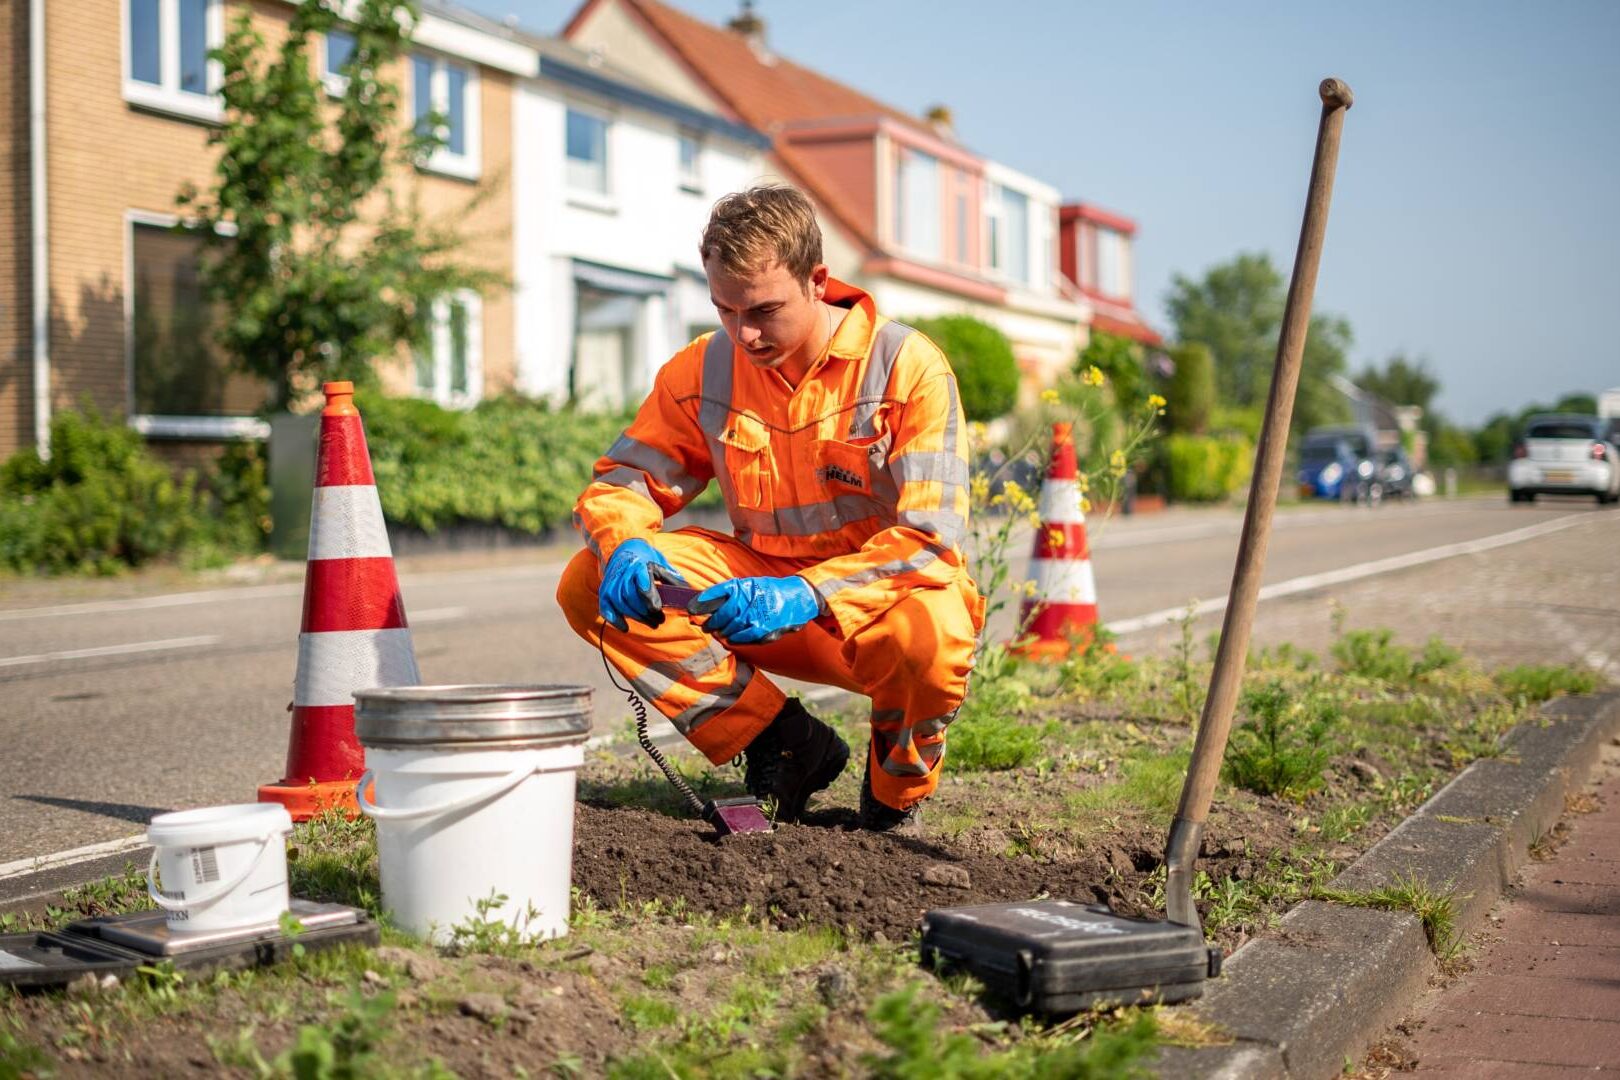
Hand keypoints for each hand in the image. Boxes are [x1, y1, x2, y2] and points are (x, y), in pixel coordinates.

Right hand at [598, 539, 687, 631]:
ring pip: (621, 604)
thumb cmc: (646, 559)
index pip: (642, 580)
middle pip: (631, 597)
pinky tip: (625, 627)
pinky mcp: (605, 591)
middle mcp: (622, 573)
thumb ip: (672, 578)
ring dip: (636, 617)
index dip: (648, 595)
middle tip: (659, 620)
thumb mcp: (661, 563)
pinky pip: (606, 608)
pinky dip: (615, 619)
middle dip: (645, 612)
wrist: (624, 548)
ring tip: (651, 623)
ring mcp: (612, 582)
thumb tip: (688, 593)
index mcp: (639, 564)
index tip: (656, 608)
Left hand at [690, 576, 820, 644]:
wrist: (797, 598)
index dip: (702, 602)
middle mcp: (747, 601)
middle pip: (721, 615)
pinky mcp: (762, 630)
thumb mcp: (751, 584)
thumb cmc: (771, 591)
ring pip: (730, 628)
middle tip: (706, 626)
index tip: (691, 608)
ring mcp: (754, 616)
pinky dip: (735, 638)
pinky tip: (731, 637)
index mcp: (743, 587)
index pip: (717, 593)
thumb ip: (731, 592)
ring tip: (719, 632)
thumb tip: (708, 601)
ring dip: (722, 631)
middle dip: (711, 622)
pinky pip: (742, 637)